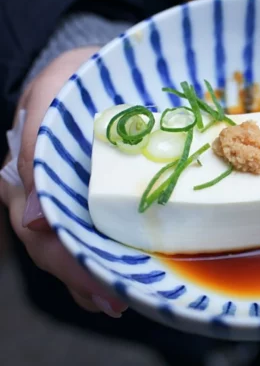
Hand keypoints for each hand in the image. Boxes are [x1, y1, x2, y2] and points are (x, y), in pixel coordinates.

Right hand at [0, 46, 127, 317]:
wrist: (103, 69)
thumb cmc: (78, 76)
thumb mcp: (54, 89)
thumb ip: (37, 138)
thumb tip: (36, 218)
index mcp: (27, 165)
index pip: (38, 223)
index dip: (64, 256)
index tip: (95, 277)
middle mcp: (40, 186)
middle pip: (54, 244)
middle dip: (82, 276)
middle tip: (115, 301)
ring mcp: (65, 192)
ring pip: (70, 244)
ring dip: (93, 275)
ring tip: (119, 300)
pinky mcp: (91, 193)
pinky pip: (91, 231)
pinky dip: (104, 257)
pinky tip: (120, 278)